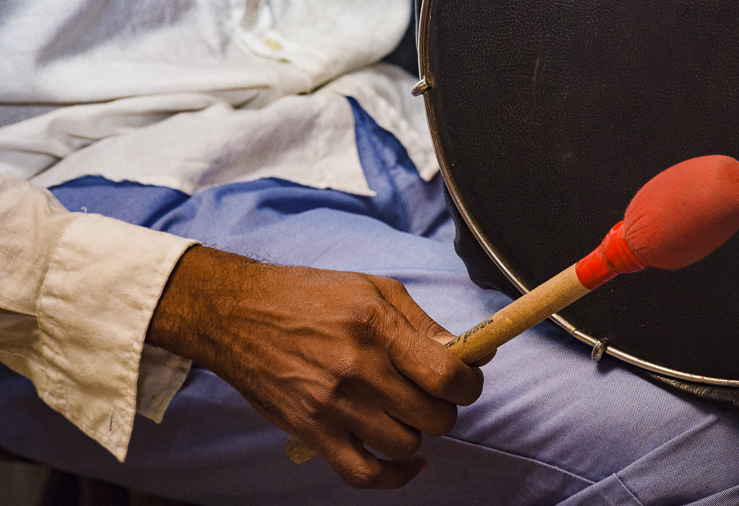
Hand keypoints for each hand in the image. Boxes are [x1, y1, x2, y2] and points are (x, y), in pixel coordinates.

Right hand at [147, 246, 484, 488]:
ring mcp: (333, 406)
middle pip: (433, 415)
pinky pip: (364, 475)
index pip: (446, 374)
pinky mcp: (312, 432)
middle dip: (446, 406)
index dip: (469, 383)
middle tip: (433, 392)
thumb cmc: (308, 295)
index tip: (466, 379)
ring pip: (406, 444)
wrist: (237, 314)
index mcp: (377, 327)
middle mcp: (357, 369)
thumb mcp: (373, 289)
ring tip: (406, 411)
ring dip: (417, 433)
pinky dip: (395, 476)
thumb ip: (424, 324)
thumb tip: (475, 351)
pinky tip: (407, 461)